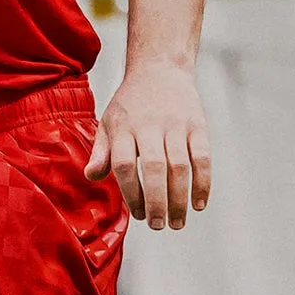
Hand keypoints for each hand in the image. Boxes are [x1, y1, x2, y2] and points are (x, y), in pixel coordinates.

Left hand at [85, 60, 210, 229]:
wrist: (160, 68)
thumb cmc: (130, 104)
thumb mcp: (108, 122)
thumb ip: (101, 152)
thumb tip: (91, 176)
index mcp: (124, 127)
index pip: (124, 165)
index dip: (131, 193)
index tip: (137, 214)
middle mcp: (150, 125)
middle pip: (154, 169)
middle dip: (156, 202)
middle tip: (157, 226)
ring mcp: (176, 125)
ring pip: (180, 167)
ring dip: (180, 199)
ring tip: (177, 223)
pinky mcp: (197, 125)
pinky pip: (202, 158)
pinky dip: (203, 183)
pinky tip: (199, 204)